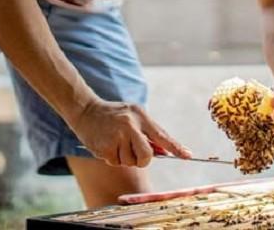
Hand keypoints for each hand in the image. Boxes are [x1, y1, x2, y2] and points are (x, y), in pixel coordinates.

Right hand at [72, 99, 191, 166]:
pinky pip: (116, 163)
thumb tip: (166, 152)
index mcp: (141, 116)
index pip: (162, 135)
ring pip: (131, 162)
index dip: (176, 147)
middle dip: (143, 159)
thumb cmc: (114, 115)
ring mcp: (117, 137)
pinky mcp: (105, 148)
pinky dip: (113, 158)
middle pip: (147, 156)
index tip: (188, 156)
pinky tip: (107, 145)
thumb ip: (149, 133)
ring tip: (116, 143)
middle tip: (134, 152)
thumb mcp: (134, 116)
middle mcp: (130, 126)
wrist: (86, 110)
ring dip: (125, 158)